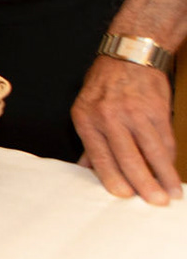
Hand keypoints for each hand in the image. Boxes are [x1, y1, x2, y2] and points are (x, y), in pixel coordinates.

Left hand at [73, 57, 179, 204]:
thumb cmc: (104, 85)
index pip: (100, 155)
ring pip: (152, 150)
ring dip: (164, 175)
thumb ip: (90, 142)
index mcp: (87, 118)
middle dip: (142, 182)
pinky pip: (165, 139)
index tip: (123, 195)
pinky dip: (170, 159)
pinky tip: (173, 173)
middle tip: (153, 202)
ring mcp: (136, 112)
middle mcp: (110, 116)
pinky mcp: (157, 110)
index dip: (112, 177)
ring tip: (171, 194)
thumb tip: (87, 171)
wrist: (130, 56)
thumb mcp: (85, 109)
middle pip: (128, 156)